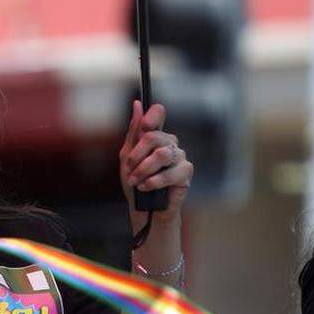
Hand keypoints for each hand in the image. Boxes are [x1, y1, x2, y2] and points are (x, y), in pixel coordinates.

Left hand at [119, 101, 192, 222]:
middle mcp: (169, 143)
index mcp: (155, 135)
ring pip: (162, 154)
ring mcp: (179, 157)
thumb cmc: (135, 182)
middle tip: (130, 168)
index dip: (152, 115)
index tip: (143, 125)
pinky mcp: (186, 172)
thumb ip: (133, 132)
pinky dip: (155, 181)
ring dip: (144, 169)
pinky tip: (146, 187)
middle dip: (137, 155)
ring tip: (136, 181)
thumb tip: (137, 104)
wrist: (144, 208)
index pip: (158, 113)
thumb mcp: (127, 156)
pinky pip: (171, 172)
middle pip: (154, 136)